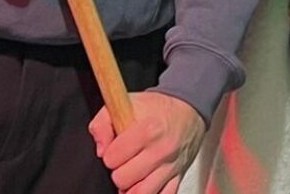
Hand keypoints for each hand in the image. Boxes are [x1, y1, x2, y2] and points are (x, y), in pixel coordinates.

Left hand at [88, 91, 205, 193]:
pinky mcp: (179, 175)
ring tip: (133, 174)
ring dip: (132, 187)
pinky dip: (150, 193)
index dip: (110, 154)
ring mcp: (171, 166)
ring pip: (141, 193)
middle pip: (123, 179)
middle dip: (119, 171)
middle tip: (126, 160)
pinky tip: (145, 184)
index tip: (117, 148)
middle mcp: (162, 150)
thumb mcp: (126, 104)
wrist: (189, 109)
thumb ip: (102, 124)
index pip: (112, 159)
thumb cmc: (157, 108)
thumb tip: (101, 150)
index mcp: (148, 130)